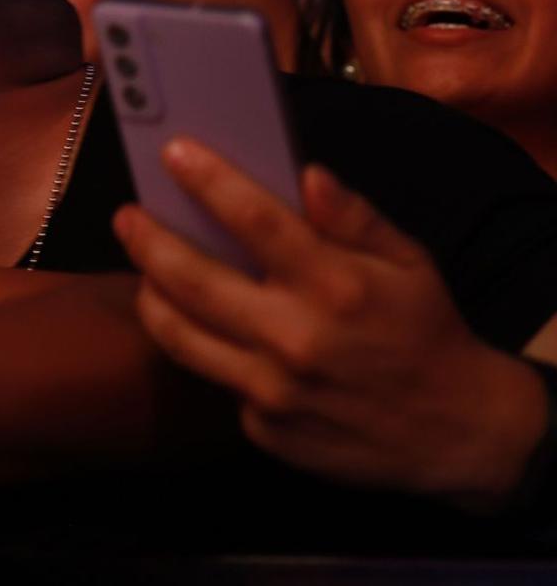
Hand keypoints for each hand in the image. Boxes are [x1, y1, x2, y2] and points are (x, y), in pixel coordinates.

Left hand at [115, 139, 548, 509]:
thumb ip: (354, 217)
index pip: (255, 221)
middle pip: (193, 281)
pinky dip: (207, 350)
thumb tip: (305, 172)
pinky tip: (207, 329)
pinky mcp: (265, 429)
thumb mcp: (411, 264)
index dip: (207, 181)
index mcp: (336, 287)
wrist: (459, 434)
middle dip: (148, 241)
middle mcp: (297, 338)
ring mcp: (275, 390)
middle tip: (126, 216)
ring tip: (144, 270)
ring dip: (151, 297)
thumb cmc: (427, 334)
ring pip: (182, 337)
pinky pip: (217, 380)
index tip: (173, 151)